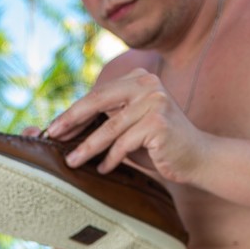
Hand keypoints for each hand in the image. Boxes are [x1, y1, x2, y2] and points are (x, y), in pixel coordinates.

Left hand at [44, 69, 206, 183]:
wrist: (197, 157)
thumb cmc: (158, 145)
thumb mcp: (130, 125)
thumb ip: (108, 119)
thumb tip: (65, 126)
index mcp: (138, 79)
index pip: (98, 94)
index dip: (73, 111)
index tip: (53, 127)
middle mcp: (147, 84)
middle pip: (98, 102)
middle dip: (72, 121)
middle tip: (52, 136)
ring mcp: (154, 101)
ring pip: (109, 128)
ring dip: (87, 147)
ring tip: (72, 161)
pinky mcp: (158, 123)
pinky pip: (124, 144)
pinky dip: (111, 158)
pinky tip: (103, 169)